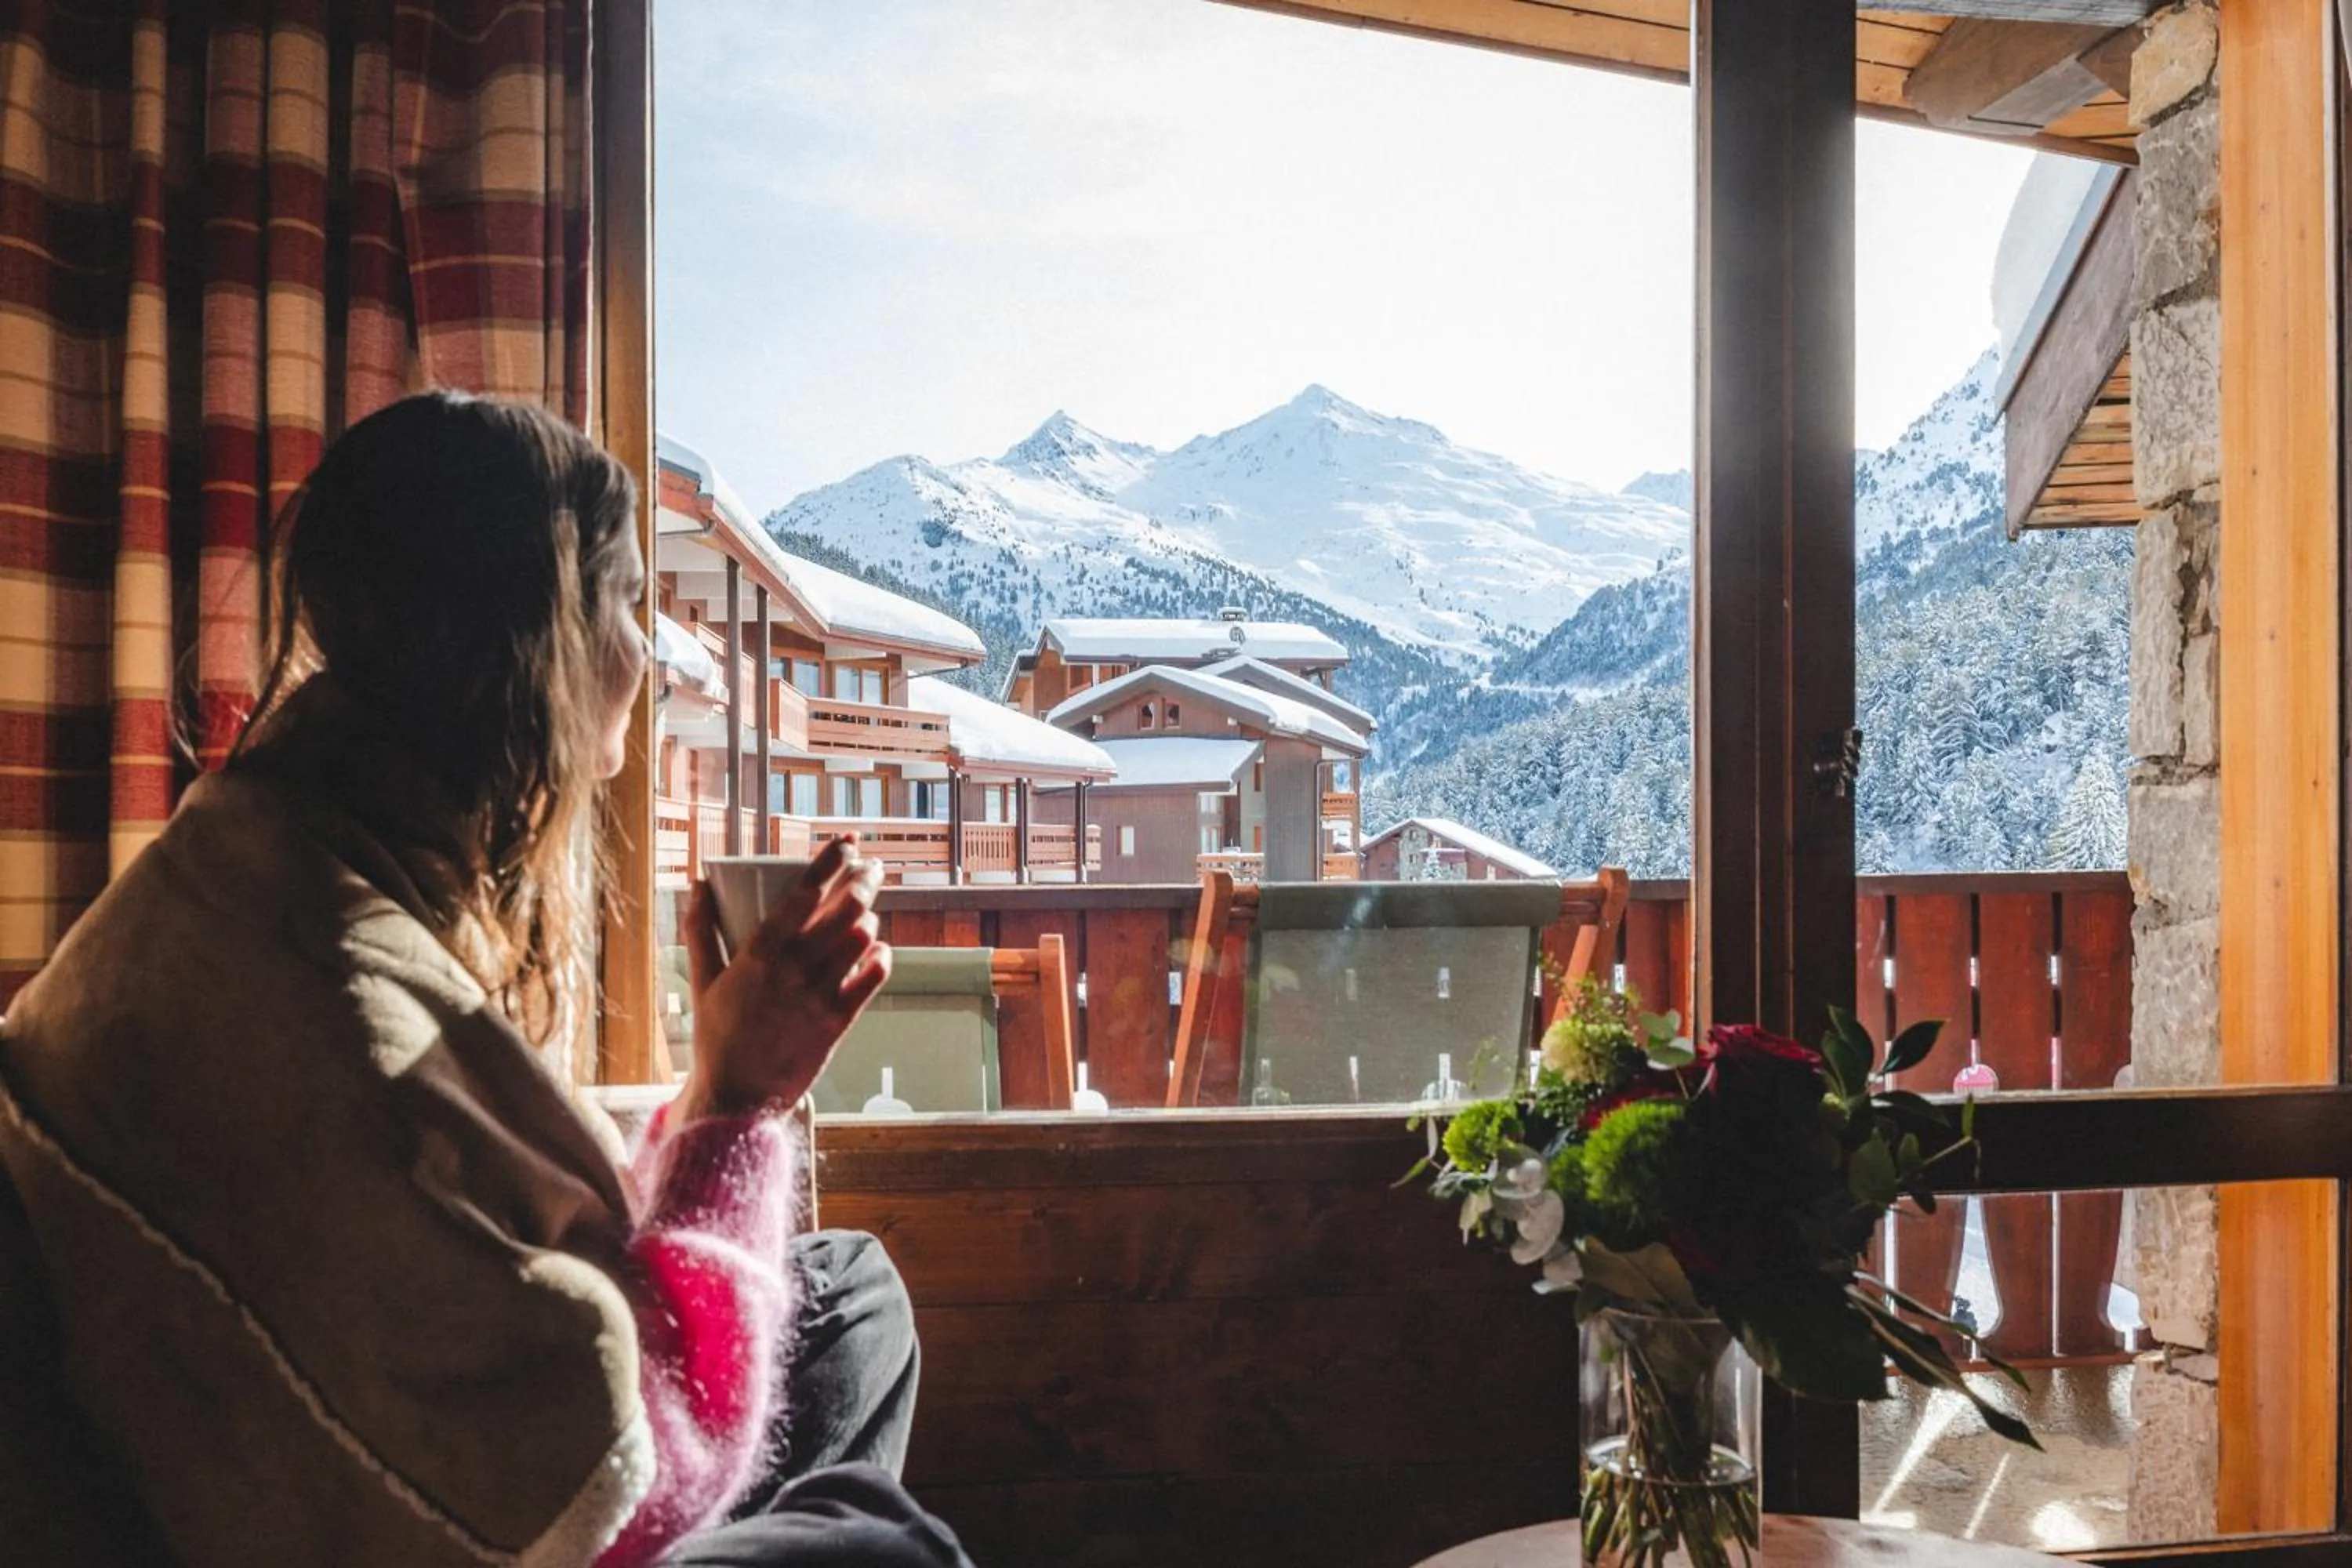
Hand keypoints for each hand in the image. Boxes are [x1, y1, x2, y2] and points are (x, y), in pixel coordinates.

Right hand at [675, 837, 891, 1121]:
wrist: (736, 1098)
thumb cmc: (717, 1038)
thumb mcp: (702, 982)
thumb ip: (699, 931)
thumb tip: (699, 886)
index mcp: (760, 953)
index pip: (804, 892)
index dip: (829, 861)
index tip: (845, 843)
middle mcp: (794, 969)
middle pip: (845, 909)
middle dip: (863, 880)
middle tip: (869, 870)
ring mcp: (820, 996)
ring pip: (862, 939)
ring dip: (869, 918)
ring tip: (866, 911)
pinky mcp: (839, 1022)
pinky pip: (873, 978)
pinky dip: (881, 957)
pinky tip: (878, 950)